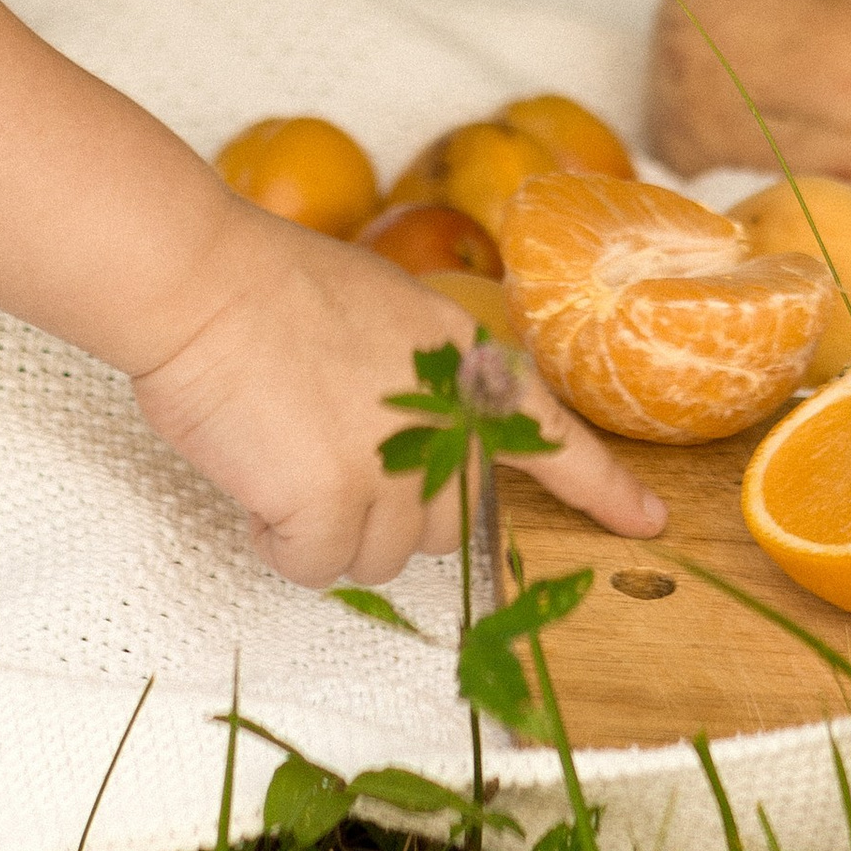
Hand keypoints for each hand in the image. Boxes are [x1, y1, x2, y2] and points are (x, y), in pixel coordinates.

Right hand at [132, 208, 666, 589]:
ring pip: (379, 558)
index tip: (646, 521)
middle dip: (392, 509)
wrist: (205, 282)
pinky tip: (257, 475)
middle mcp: (446, 419)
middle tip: (328, 446)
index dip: (600, 486)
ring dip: (329, 528)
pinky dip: (280, 541)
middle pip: (451, 525)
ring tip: (285, 449)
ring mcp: (393, 466)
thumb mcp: (387, 316)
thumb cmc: (272, 291)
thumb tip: (418, 442)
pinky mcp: (332, 506)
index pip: (551, 434)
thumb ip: (423, 382)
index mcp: (464, 361)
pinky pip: (315, 567)